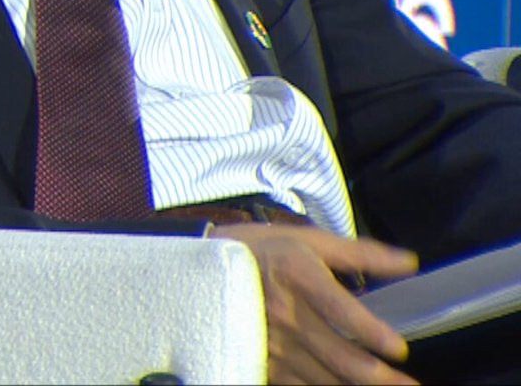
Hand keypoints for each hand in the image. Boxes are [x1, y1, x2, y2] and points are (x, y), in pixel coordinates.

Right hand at [209, 223, 418, 384]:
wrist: (203, 271)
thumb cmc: (261, 250)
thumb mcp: (307, 240)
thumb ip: (359, 253)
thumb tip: (408, 262)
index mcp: (299, 275)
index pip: (340, 309)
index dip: (370, 331)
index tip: (398, 348)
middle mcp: (287, 314)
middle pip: (339, 354)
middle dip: (378, 376)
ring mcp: (274, 344)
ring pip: (324, 378)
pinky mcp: (264, 364)